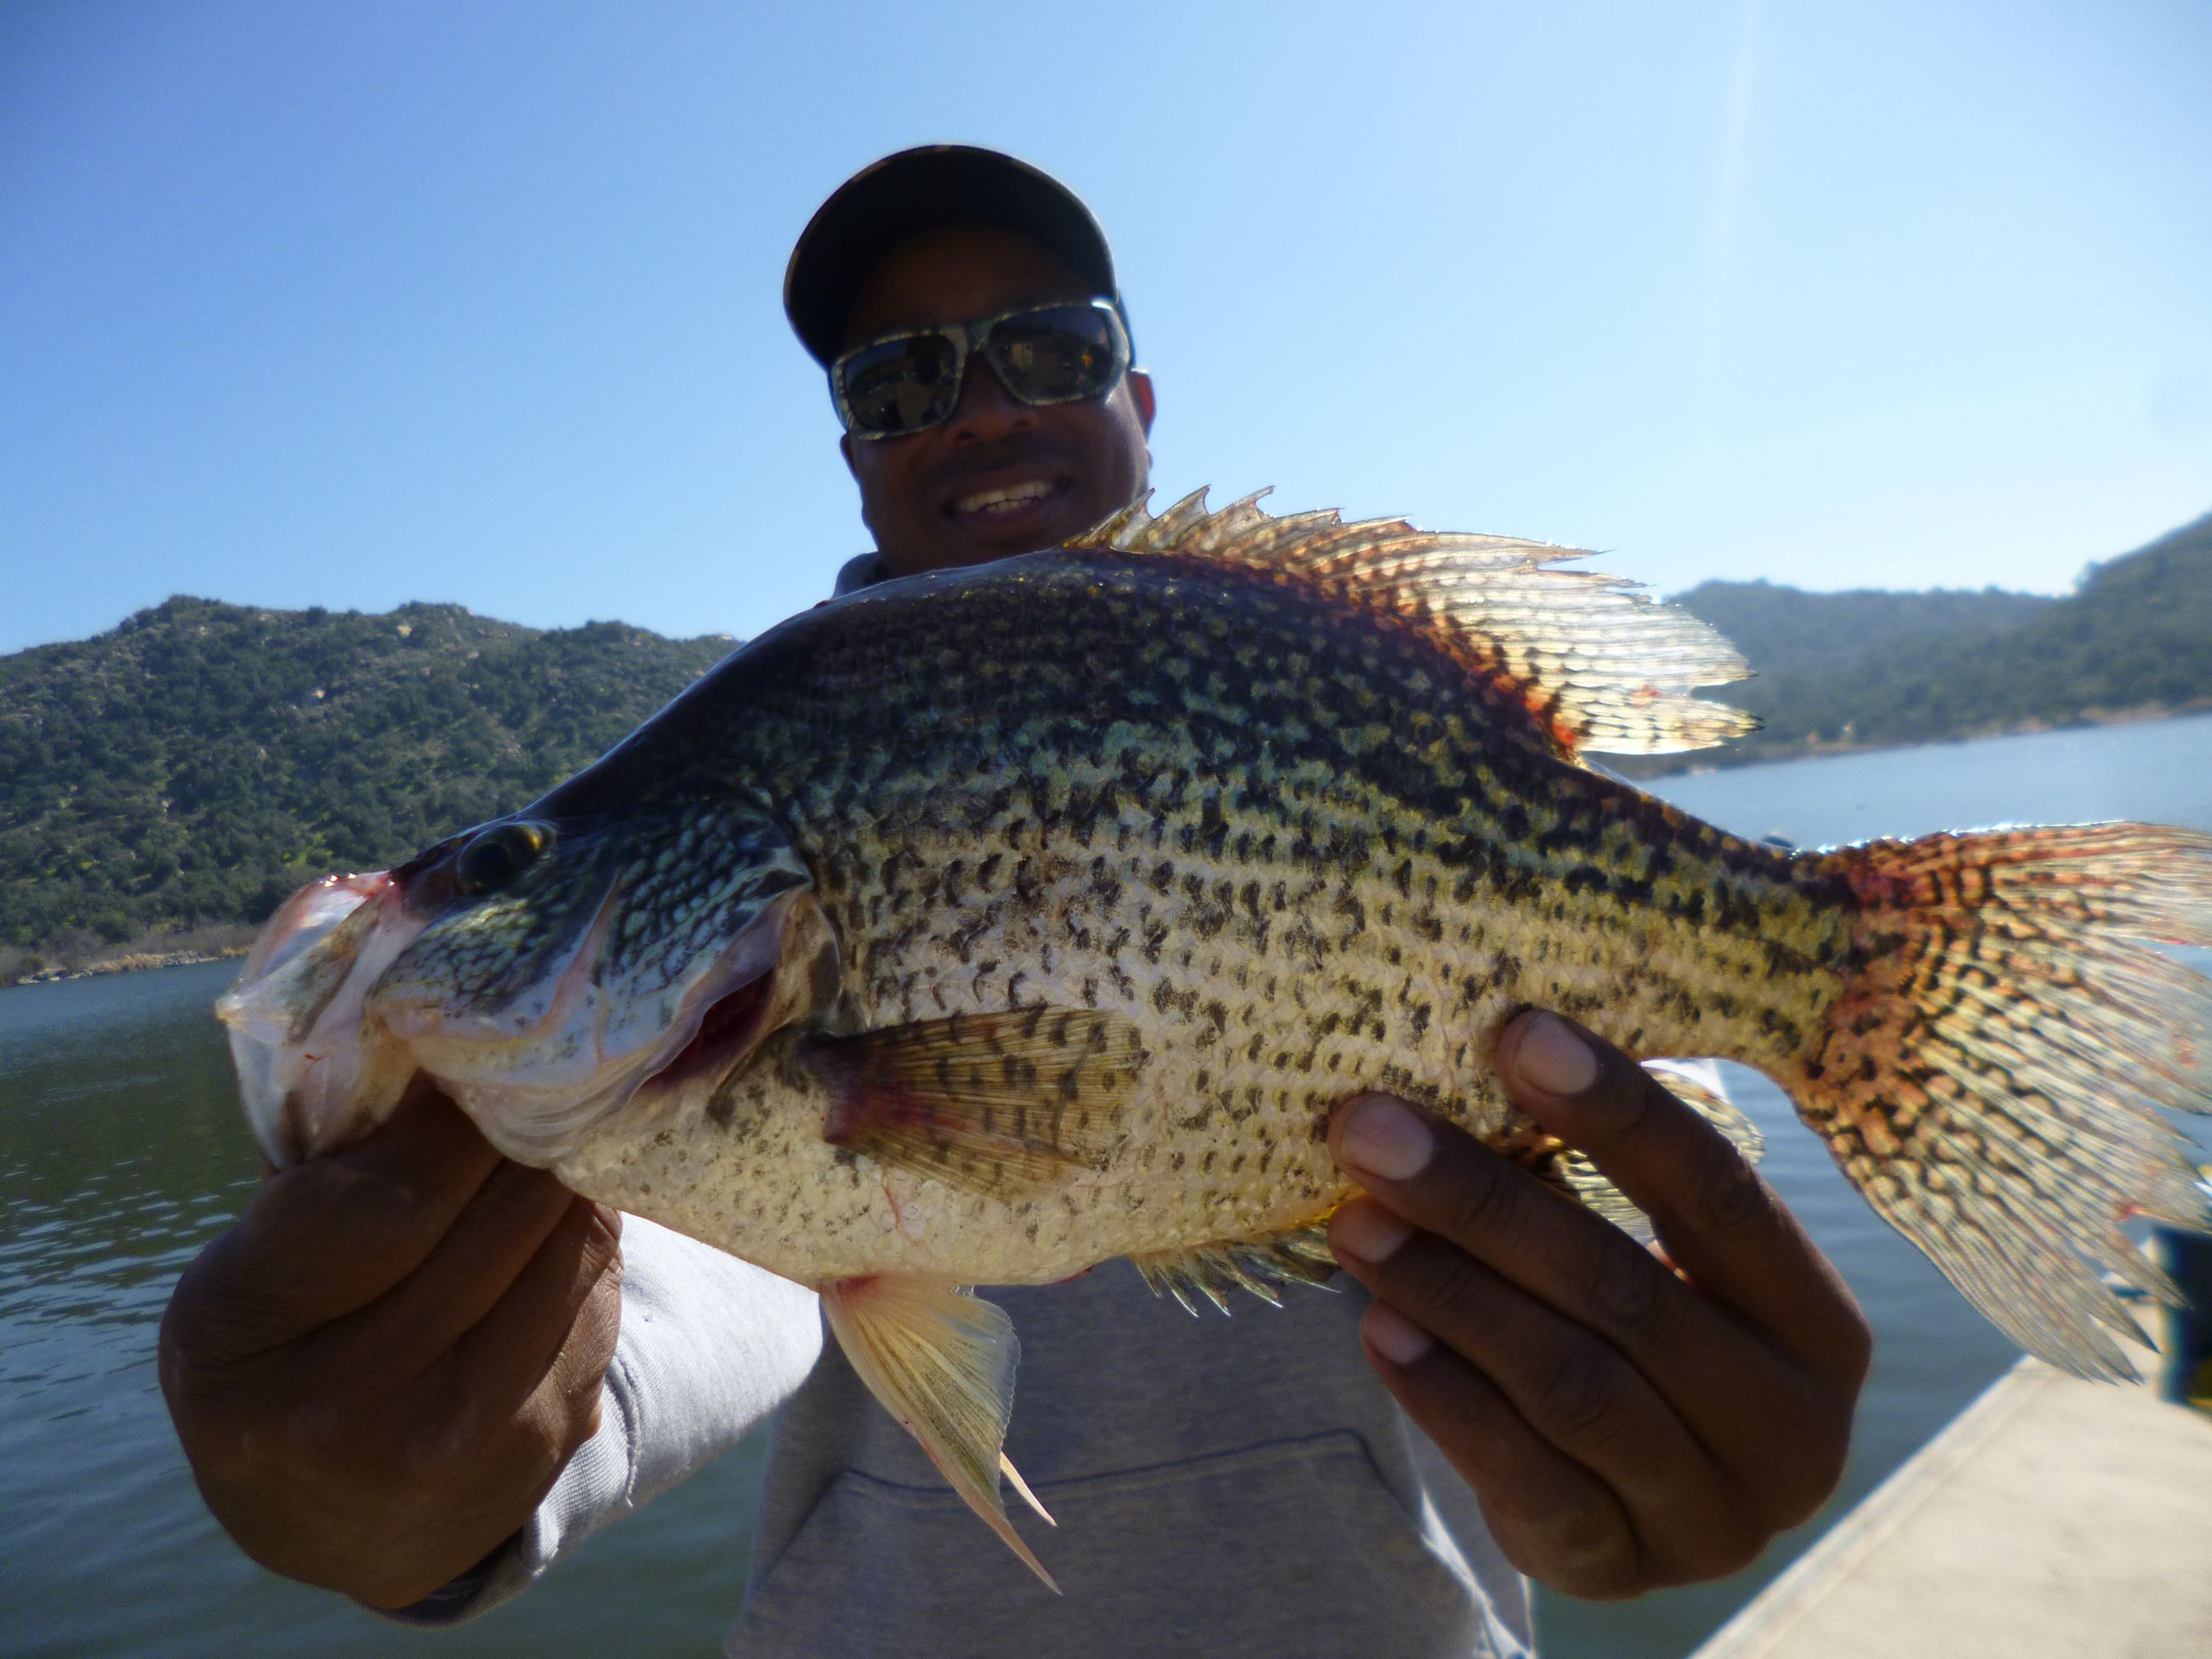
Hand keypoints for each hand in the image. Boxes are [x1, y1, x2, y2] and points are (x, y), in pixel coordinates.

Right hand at [158, 1077, 622, 1607]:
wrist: (336, 1523)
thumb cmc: (279, 1353)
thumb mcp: (246, 1267)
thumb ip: (323, 1171)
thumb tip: (438, 1040)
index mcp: (243, 1341)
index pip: (390, 1198)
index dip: (448, 1115)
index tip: (471, 1053)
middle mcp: (350, 1406)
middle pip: (497, 1214)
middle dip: (525, 1124)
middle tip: (540, 1063)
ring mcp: (465, 1433)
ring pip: (567, 1243)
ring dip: (570, 1170)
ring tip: (559, 1119)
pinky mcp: (552, 1434)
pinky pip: (599, 1288)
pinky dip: (588, 1234)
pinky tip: (566, 1207)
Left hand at [1326, 1012, 1870, 1598]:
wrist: (1638, 1509)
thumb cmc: (1640, 1337)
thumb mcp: (1665, 1268)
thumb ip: (1601, 1186)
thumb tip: (1483, 1043)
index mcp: (1817, 1322)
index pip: (1721, 1194)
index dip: (1617, 1111)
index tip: (1514, 1032)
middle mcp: (1790, 1425)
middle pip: (1625, 1289)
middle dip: (1483, 1202)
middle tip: (1372, 1130)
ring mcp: (1712, 1512)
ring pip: (1569, 1382)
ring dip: (1449, 1292)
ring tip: (1356, 1223)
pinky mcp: (1623, 1567)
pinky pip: (1524, 1477)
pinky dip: (1443, 1396)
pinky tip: (1376, 1328)